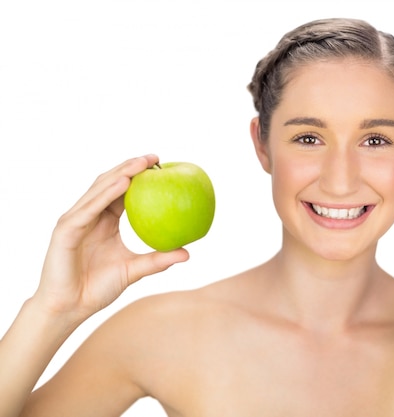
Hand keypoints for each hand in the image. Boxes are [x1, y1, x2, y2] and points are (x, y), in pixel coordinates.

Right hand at [32, 155, 188, 320]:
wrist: (69, 309)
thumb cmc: (97, 289)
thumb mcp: (134, 270)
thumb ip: (158, 260)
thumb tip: (187, 253)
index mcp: (103, 221)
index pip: (121, 192)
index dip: (139, 177)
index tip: (162, 166)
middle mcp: (88, 216)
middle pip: (110, 183)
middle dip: (131, 167)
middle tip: (155, 158)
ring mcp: (75, 221)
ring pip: (99, 190)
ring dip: (121, 174)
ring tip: (142, 163)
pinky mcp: (66, 230)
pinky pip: (89, 208)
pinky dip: (105, 194)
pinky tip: (124, 183)